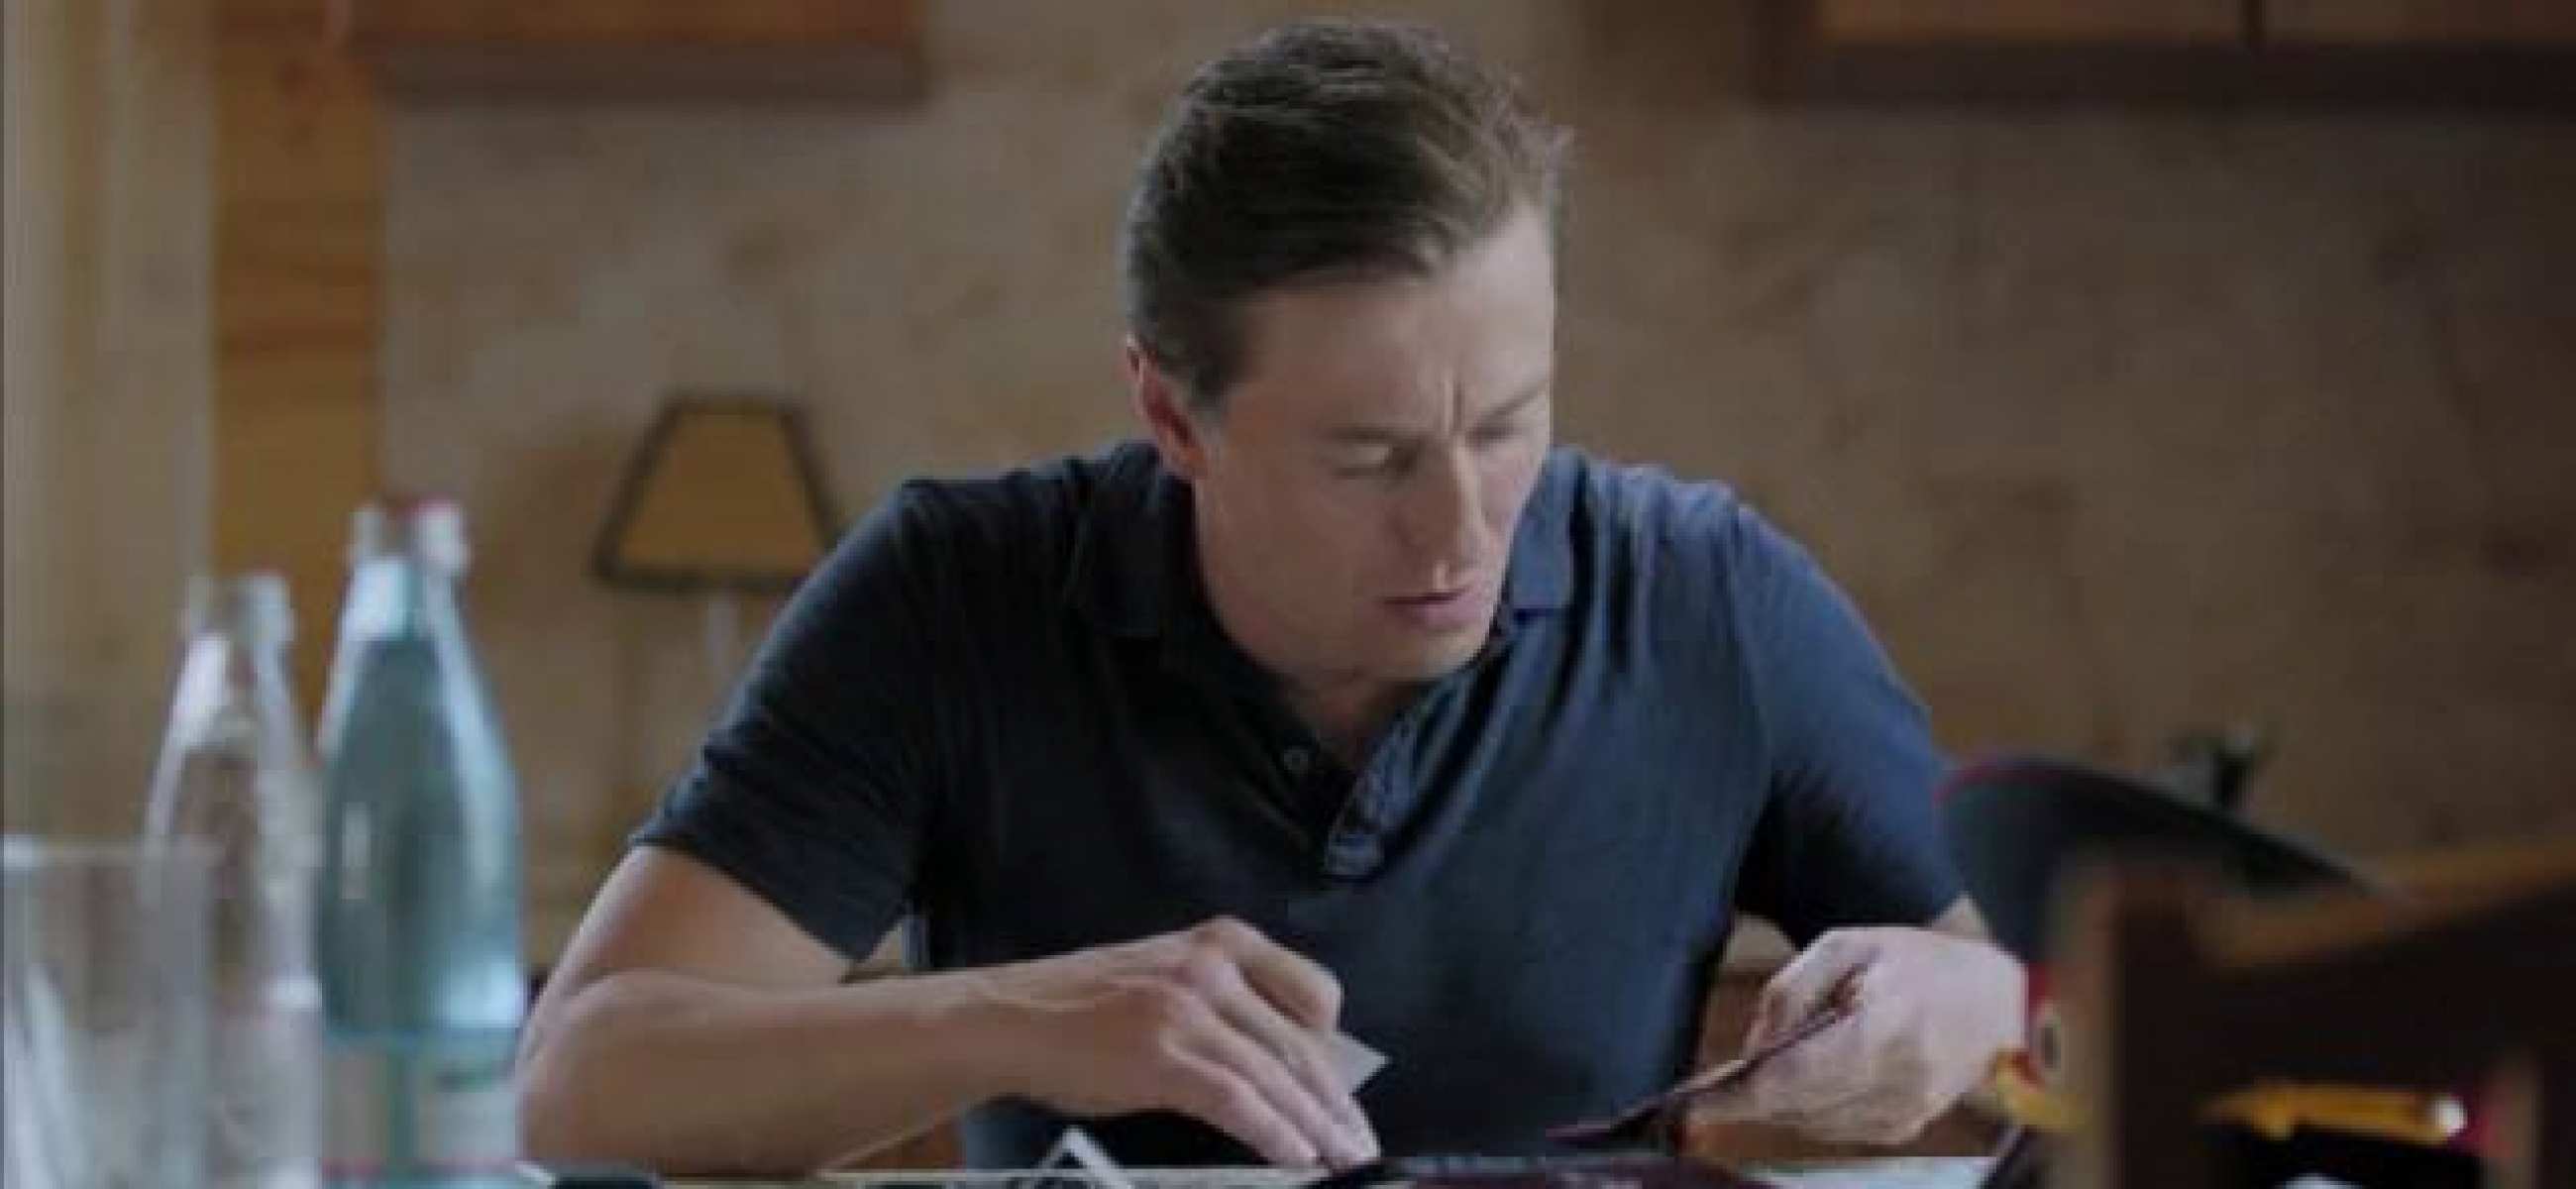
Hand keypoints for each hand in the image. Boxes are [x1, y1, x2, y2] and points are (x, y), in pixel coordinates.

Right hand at [968, 917, 1378, 1168]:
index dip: (1340, 1052)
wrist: (1011, 1019)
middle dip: (1337, 1105)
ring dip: (1316, 1129)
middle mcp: (1213, 967)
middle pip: (1301, 1044)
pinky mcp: (1164, 1056)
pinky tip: (1295, 1158)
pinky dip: (1274, 1134)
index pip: (1315, 991)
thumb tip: (1288, 1064)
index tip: (1347, 1095)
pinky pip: (1239, 1101)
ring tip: (1341, 1163)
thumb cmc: (1087, 1008)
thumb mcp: (1169, 978)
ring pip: (1276, 1077)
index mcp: (1223, 941)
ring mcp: (1187, 1009)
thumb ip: (1229, 1004)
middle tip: (1359, 1145)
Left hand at [1695, 926, 2021, 1143]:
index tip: (1689, 1104)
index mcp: (1882, 1029)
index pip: (1792, 1077)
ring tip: (1758, 1075)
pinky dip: (1808, 1110)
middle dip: (1745, 1099)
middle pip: (1794, 1106)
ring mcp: (1904, 1113)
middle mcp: (1895, 1082)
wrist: (1998, 1003)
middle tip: (1705, 1090)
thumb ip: (1790, 992)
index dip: (1735, 1096)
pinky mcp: (1905, 1129)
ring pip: (1808, 1122)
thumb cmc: (1918, 963)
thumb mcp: (1848, 946)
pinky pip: (1833, 1129)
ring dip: (1776, 1103)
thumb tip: (1751, 1049)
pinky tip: (1807, 1082)